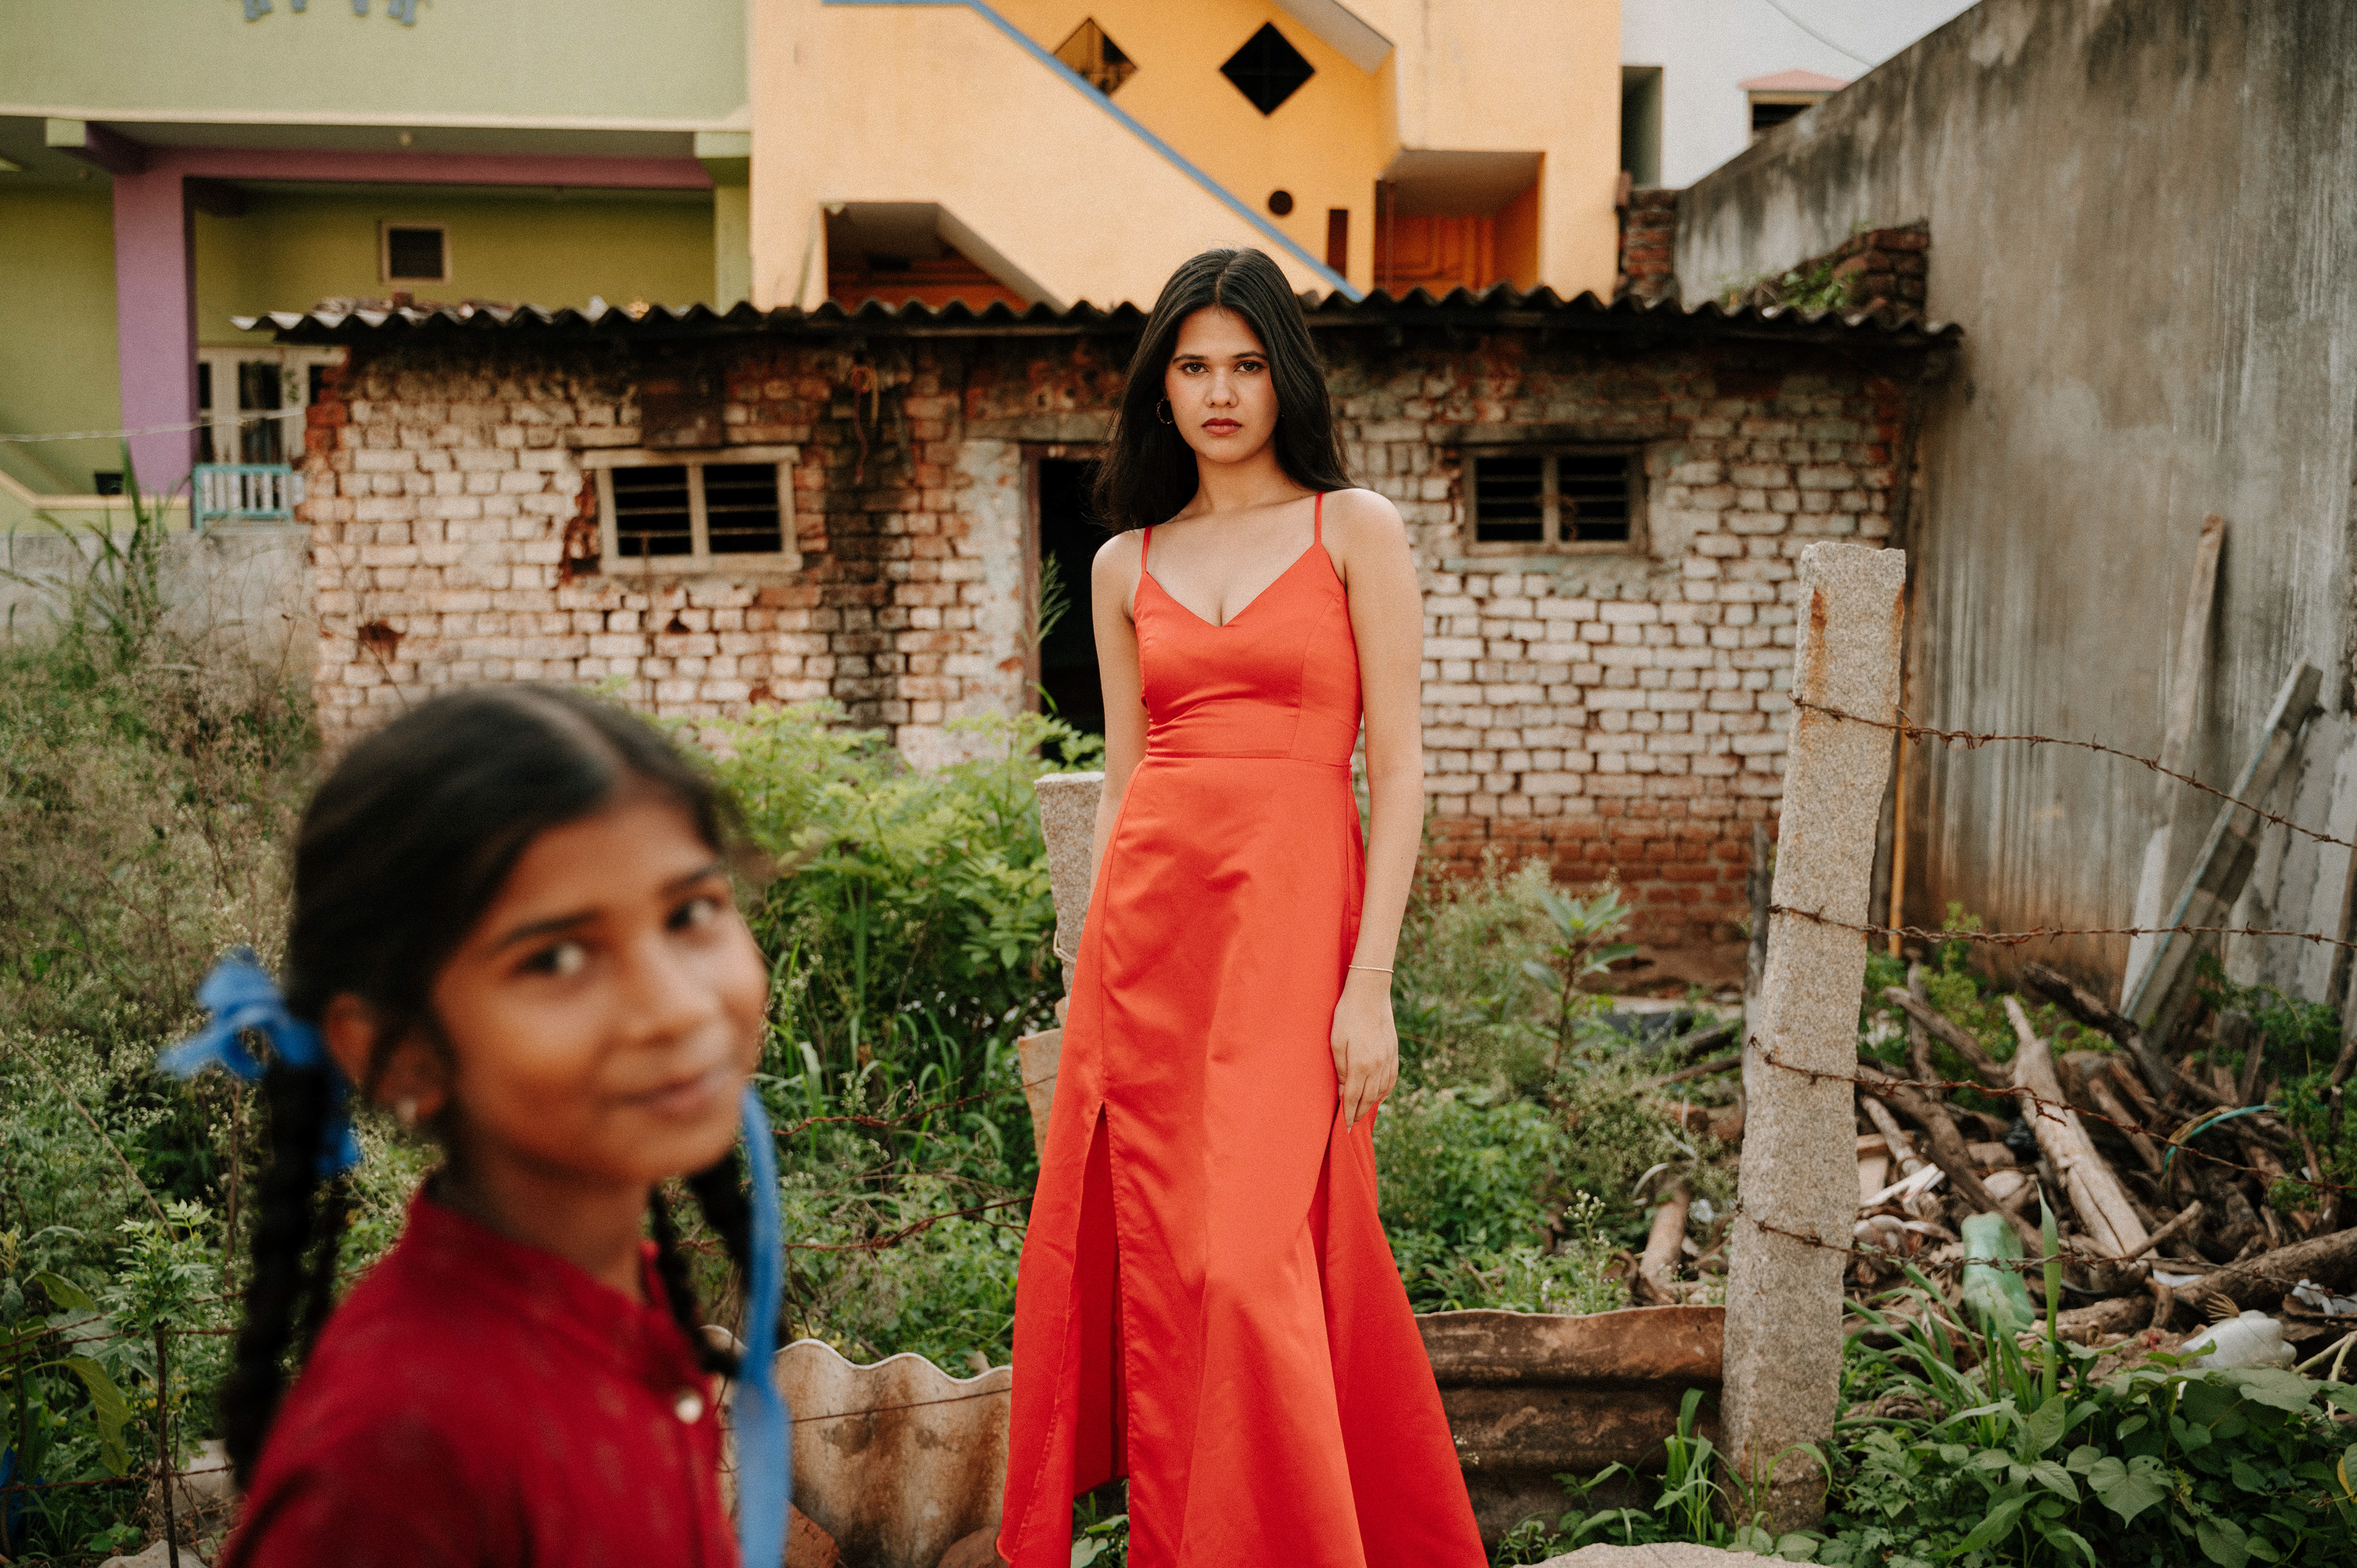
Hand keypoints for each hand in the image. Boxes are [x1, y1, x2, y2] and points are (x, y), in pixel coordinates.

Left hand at [1330, 969, 1400, 1129]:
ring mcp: (1389, 1058)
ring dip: (1371, 1104)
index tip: (1343, 1128)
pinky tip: (1379, 1096)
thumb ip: (1341, 1070)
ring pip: (1381, 1090)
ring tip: (1361, 1114)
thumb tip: (1344, 1093)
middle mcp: (1378, 1065)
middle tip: (1350, 1126)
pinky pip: (1391, 1078)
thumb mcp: (1336, 1042)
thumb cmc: (1347, 1014)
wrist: (1370, 992)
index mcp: (1361, 1064)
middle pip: (1369, 1098)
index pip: (1354, 1098)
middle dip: (1359, 1114)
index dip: (1348, 1115)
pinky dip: (1385, 1091)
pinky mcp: (1394, 1051)